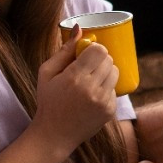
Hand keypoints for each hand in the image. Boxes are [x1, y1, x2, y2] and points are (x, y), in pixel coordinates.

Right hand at [31, 25, 119, 156]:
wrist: (54, 133)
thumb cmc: (48, 100)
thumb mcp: (47, 73)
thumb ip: (64, 50)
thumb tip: (79, 28)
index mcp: (75, 77)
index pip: (99, 50)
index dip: (93, 49)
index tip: (85, 54)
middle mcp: (92, 89)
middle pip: (109, 60)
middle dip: (99, 60)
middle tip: (87, 68)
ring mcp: (103, 101)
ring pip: (115, 73)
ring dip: (105, 72)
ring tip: (90, 81)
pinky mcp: (110, 111)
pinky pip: (115, 89)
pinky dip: (106, 88)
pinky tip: (92, 96)